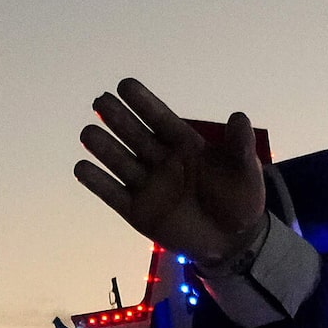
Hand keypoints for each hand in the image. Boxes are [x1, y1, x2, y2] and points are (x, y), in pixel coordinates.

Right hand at [74, 79, 267, 261]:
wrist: (233, 242)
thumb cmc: (241, 201)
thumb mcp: (246, 172)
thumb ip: (240, 146)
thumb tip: (239, 117)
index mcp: (185, 146)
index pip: (160, 119)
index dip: (143, 103)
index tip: (125, 85)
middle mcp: (162, 161)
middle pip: (135, 136)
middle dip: (118, 118)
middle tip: (101, 100)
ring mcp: (149, 186)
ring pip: (121, 162)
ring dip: (104, 148)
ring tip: (88, 132)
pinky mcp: (139, 212)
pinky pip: (115, 195)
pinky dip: (98, 183)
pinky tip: (82, 168)